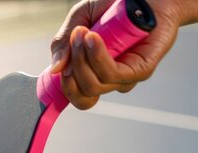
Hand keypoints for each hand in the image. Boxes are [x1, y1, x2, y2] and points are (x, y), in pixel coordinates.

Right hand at [49, 0, 183, 109]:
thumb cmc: (113, 6)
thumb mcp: (79, 20)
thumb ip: (63, 44)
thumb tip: (55, 69)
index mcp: (95, 71)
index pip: (79, 98)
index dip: (66, 91)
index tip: (57, 72)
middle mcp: (111, 78)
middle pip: (84, 96)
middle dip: (72, 71)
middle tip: (73, 40)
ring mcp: (127, 76)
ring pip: (96, 86)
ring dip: (83, 60)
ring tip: (84, 33)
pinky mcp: (142, 69)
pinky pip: (113, 74)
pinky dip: (98, 57)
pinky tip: (94, 38)